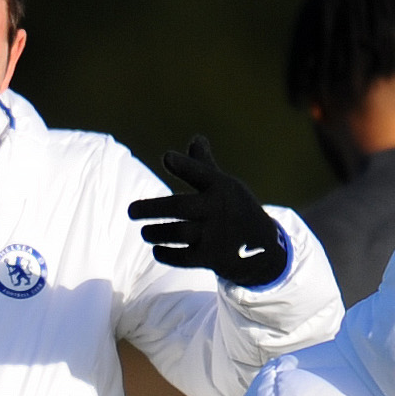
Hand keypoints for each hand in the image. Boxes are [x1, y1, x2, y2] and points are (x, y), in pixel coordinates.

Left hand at [130, 136, 289, 289]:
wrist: (263, 250)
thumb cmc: (237, 210)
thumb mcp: (226, 186)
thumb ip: (204, 165)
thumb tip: (196, 138)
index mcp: (221, 187)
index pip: (200, 172)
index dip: (184, 165)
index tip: (167, 158)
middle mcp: (218, 209)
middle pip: (179, 207)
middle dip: (151, 208)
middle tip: (130, 211)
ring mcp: (215, 235)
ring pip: (178, 233)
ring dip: (156, 232)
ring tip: (145, 232)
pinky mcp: (212, 258)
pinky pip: (183, 257)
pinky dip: (167, 254)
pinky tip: (157, 249)